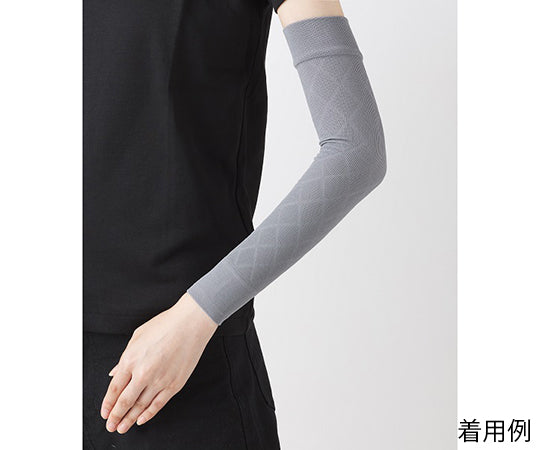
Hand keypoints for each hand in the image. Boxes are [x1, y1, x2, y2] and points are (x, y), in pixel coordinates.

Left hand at [100, 292, 217, 433]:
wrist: (190, 324)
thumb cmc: (166, 325)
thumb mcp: (138, 336)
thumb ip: (124, 358)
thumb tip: (114, 373)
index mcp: (130, 359)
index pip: (114, 389)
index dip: (108, 404)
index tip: (105, 412)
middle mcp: (143, 373)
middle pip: (124, 402)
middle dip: (116, 417)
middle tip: (111, 425)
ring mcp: (159, 380)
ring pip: (140, 406)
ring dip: (130, 419)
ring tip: (123, 427)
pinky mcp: (174, 384)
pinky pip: (158, 404)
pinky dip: (148, 414)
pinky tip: (141, 420)